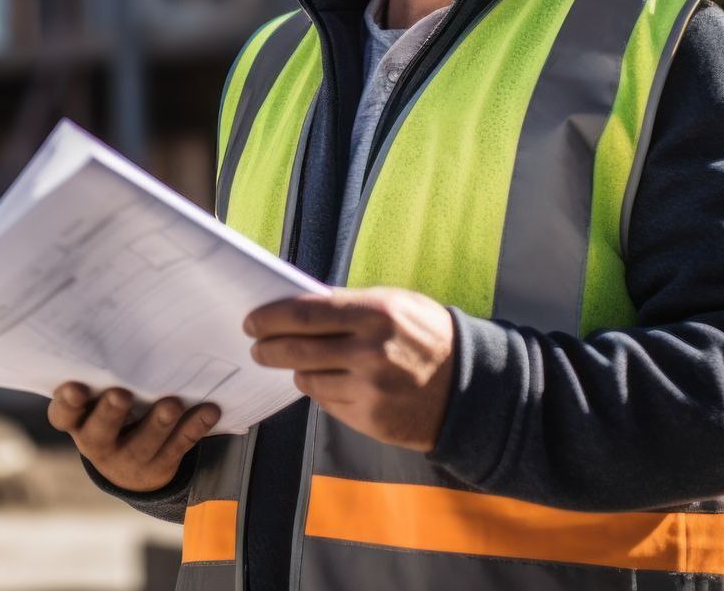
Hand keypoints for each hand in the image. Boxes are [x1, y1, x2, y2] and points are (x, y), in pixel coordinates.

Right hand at [47, 382, 219, 492]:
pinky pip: (179, 446)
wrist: (131, 469)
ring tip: (171, 404)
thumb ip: (105, 375)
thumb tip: (123, 323)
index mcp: (79, 422)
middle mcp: (99, 443)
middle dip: (110, 413)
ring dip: (158, 423)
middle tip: (121, 394)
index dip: (67, 403)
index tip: (76, 387)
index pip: (63, 415)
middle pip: (100, 432)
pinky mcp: (161, 465)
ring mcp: (130, 458)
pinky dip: (195, 426)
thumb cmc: (113, 413)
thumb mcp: (99, 400)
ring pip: (144, 443)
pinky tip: (210, 410)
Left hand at [245, 287, 454, 451]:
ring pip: (308, 378)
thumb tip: (300, 308)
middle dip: (267, 347)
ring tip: (296, 361)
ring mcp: (369, 389)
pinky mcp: (369, 418)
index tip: (252, 321)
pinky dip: (321, 390)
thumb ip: (351, 306)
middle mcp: (369, 351)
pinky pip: (327, 402)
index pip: (305, 314)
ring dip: (296, 369)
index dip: (271, 318)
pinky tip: (329, 381)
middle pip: (296, 349)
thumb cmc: (427, 336)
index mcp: (375, 313)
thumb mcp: (396, 304)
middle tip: (256, 345)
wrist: (471, 387)